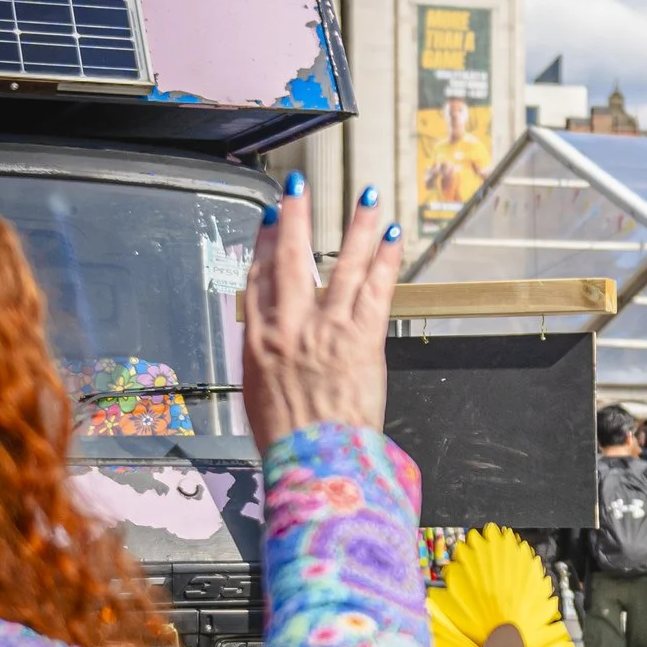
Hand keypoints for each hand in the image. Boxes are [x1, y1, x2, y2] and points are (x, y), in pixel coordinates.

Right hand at [241, 174, 402, 450]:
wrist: (317, 461)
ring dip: (354, 225)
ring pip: (340, 264)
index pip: (255, 279)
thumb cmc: (290, 439)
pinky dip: (385, 259)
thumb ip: (266, 358)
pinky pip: (375, 288)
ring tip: (364, 196)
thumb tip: (272, 343)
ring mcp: (326, 330)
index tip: (267, 219)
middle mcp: (289, 328)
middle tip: (297, 185)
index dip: (259, 244)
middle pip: (288, 258)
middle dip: (293, 217)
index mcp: (258, 342)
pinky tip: (391, 235)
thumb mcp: (259, 393)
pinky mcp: (361, 339)